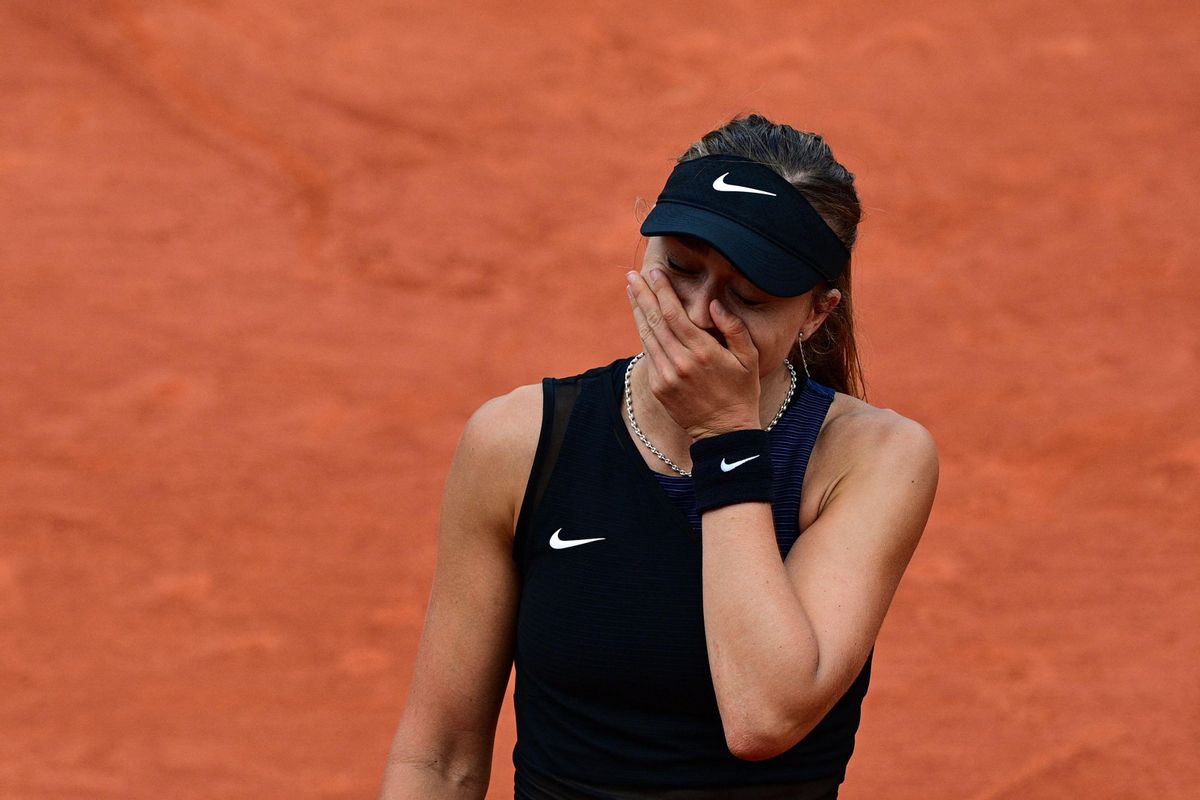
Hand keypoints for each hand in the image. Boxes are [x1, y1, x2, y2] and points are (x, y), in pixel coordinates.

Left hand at [626, 268, 761, 439]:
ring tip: (631, 290)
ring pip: (646, 336)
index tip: (654, 272)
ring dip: (637, 311)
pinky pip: (648, 354)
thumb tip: (714, 304)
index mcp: (703, 352)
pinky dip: (643, 333)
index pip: (673, 313)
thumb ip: (734, 328)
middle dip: (642, 294)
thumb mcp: (750, 359)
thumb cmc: (742, 391)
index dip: (661, 291)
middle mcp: (680, 362)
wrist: (725, 432)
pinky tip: (641, 319)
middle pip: (654, 320)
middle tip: (632, 275)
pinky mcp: (658, 387)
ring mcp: (665, 376)